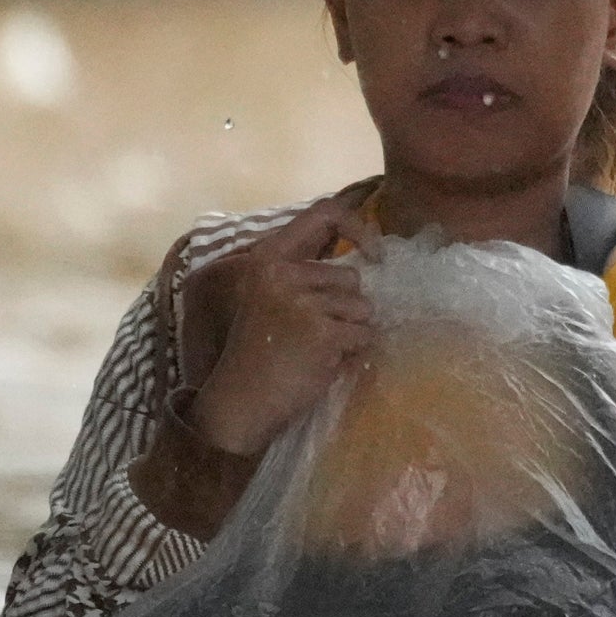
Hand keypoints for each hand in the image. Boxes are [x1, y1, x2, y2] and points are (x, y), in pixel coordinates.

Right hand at [181, 187, 381, 458]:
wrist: (239, 402)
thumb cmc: (257, 353)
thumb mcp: (269, 298)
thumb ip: (302, 275)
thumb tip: (364, 256)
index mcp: (267, 259)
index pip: (324, 213)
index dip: (359, 227)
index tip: (376, 252)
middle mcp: (283, 274)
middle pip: (351, 278)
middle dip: (346, 309)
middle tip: (318, 336)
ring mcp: (303, 302)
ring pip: (361, 309)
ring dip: (350, 333)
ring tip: (318, 351)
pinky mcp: (323, 333)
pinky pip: (363, 336)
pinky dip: (352, 354)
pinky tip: (323, 364)